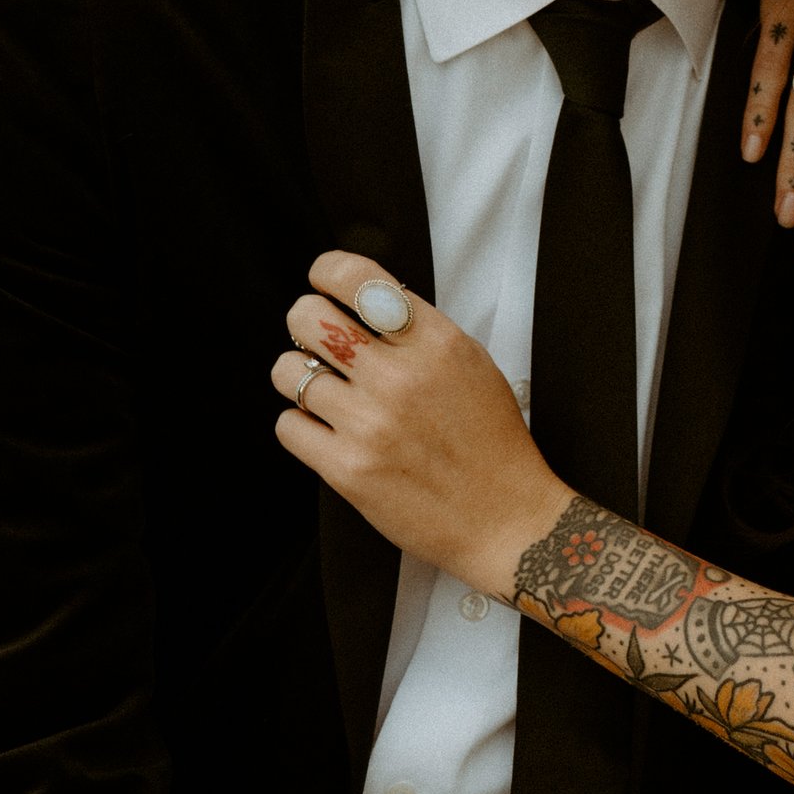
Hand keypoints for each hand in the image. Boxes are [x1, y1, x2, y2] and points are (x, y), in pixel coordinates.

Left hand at [272, 258, 563, 592]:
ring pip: (288, 372)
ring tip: (325, 394)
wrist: (506, 521)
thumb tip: (361, 302)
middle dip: (305, 324)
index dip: (326, 272)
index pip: (357, 279)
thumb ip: (419, 332)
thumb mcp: (472, 367)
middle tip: (318, 341)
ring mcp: (370, 424)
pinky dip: (301, 427)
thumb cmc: (491, 446)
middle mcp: (400, 378)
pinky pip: (287, 426)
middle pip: (307, 317)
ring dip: (299, 379)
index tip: (321, 282)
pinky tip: (327, 433)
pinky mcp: (348, 470)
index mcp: (437, 344)